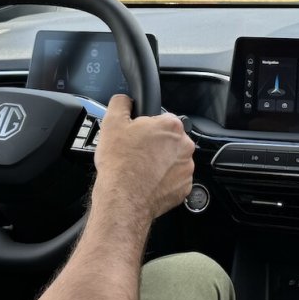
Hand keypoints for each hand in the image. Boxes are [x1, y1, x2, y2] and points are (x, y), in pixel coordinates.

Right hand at [92, 94, 193, 224]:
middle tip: (136, 155)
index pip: (161, 120)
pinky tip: (148, 183)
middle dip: (155, 146)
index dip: (146, 128)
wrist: (123, 199)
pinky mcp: (184, 188)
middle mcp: (184, 146)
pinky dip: (164, 181)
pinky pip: (174, 180)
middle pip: (169, 140)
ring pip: (172, 160)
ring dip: (160, 164)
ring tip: (141, 170)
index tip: (136, 138)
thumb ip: (121, 103)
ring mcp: (186, 168)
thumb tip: (125, 100)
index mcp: (171, 126)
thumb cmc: (120, 164)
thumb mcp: (112, 123)